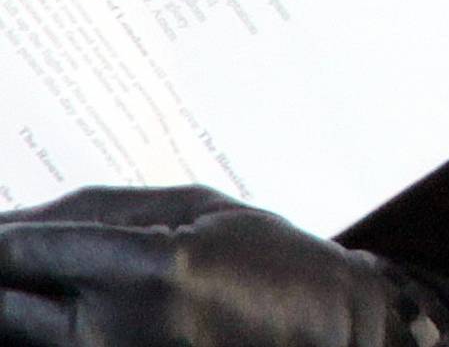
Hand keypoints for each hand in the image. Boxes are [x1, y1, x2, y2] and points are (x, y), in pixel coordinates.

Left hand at [0, 188, 448, 346]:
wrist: (322, 337)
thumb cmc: (268, 262)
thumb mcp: (194, 208)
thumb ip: (104, 210)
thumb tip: (20, 221)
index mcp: (144, 267)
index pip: (27, 248)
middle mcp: (115, 331)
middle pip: (6, 305)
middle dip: (1, 273)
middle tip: (7, 253)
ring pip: (23, 337)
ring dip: (16, 306)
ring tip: (27, 282)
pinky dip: (44, 333)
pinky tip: (53, 309)